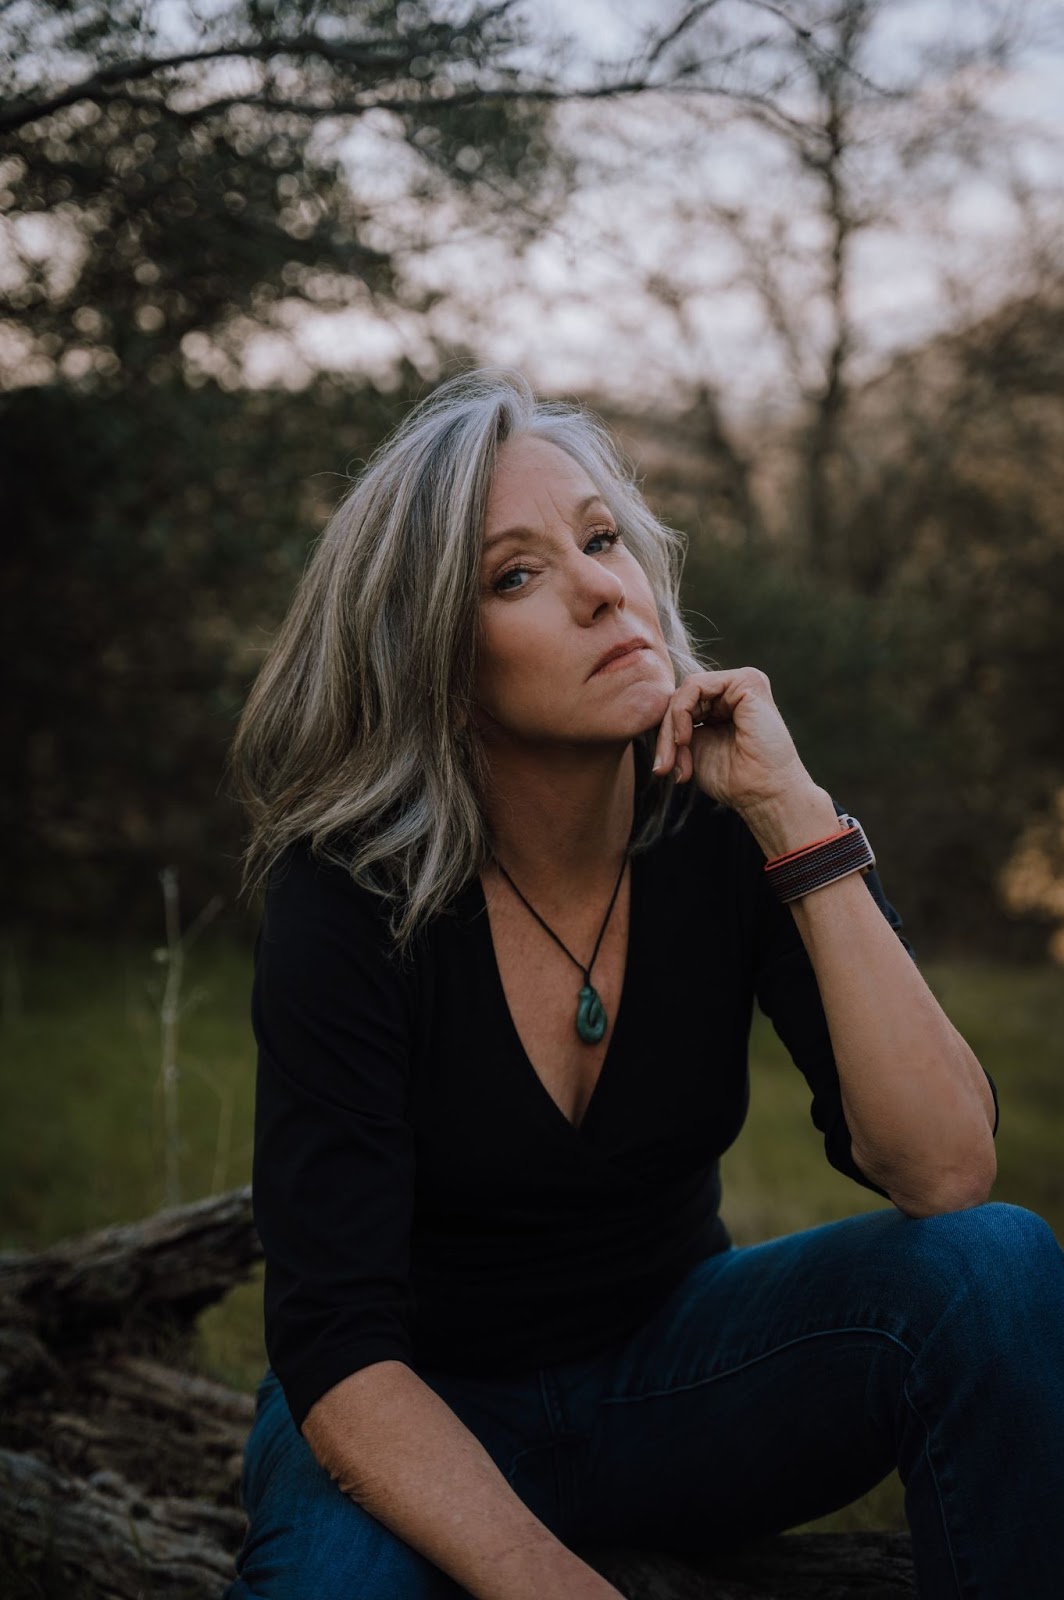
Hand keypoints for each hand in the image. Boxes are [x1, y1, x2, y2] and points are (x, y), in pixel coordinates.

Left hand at [651, 666, 813, 814]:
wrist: (764, 795)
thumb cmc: (734, 779)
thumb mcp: (693, 749)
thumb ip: (675, 728)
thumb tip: (648, 716)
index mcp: (725, 704)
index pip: (681, 706)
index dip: (665, 735)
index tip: (664, 769)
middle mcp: (734, 690)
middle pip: (681, 698)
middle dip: (665, 734)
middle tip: (663, 768)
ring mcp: (742, 682)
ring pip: (684, 691)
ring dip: (671, 727)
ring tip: (675, 757)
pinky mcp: (747, 681)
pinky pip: (694, 686)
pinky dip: (681, 713)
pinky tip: (684, 739)